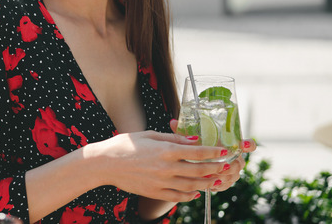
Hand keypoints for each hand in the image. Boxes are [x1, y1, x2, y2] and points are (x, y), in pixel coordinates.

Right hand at [89, 130, 228, 202]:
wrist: (105, 163)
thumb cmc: (125, 145)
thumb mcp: (149, 135)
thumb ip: (173, 138)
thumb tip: (193, 140)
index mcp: (165, 150)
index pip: (197, 152)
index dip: (214, 152)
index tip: (224, 150)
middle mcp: (166, 168)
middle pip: (199, 171)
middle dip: (216, 168)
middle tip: (226, 166)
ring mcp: (161, 182)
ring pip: (192, 186)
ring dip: (207, 183)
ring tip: (216, 180)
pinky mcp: (155, 192)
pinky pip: (178, 196)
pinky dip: (189, 196)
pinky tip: (195, 192)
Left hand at [170, 119, 257, 192]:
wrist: (192, 165)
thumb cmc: (194, 148)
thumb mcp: (189, 139)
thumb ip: (183, 132)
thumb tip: (173, 122)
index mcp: (230, 144)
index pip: (248, 144)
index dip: (249, 144)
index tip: (244, 144)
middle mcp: (234, 157)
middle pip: (240, 162)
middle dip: (231, 164)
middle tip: (221, 164)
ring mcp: (232, 171)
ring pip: (233, 175)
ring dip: (223, 175)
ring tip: (211, 174)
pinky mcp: (226, 182)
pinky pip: (225, 185)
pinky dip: (217, 184)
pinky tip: (208, 184)